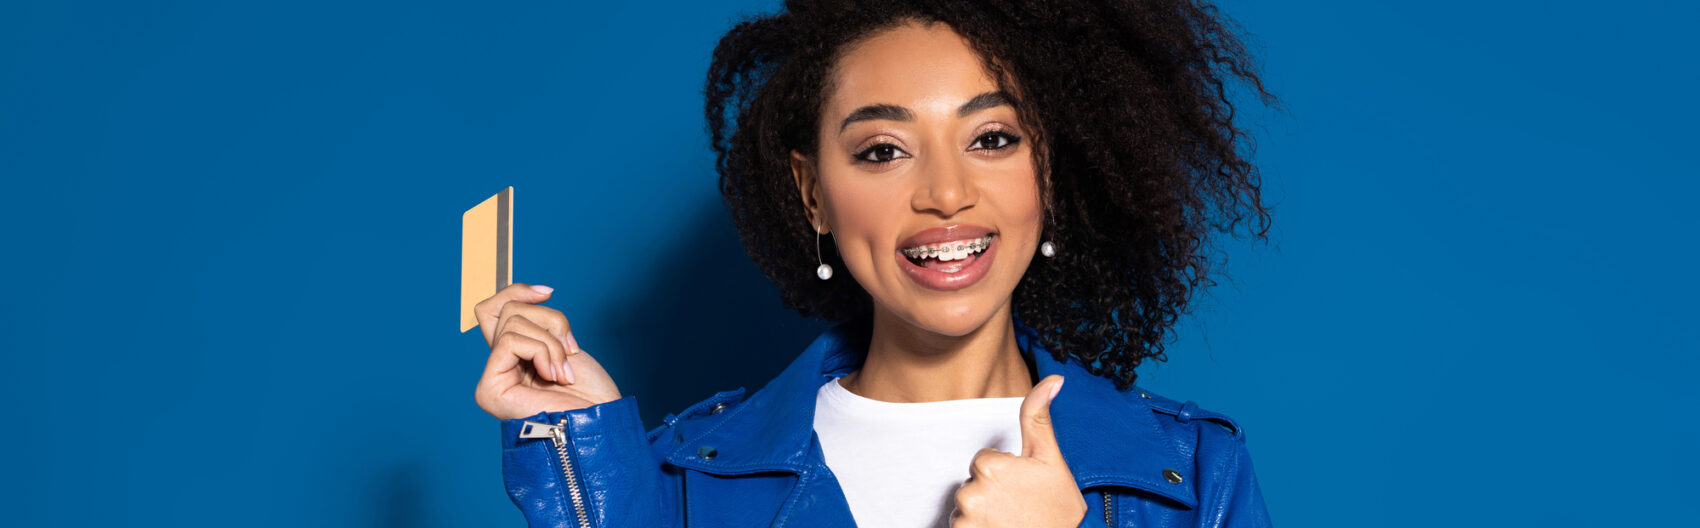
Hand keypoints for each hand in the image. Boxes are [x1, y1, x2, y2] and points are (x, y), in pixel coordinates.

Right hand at [472, 283, 621, 419]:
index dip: (518, 292)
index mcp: (512, 359)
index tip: (548, 293)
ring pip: (512, 322)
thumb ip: (537, 324)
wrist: (601, 422)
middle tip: (570, 353)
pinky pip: (510, 340)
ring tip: (564, 372)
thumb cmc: (589, 392)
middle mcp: (497, 369)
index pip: (493, 308)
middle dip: (550, 323)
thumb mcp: (563, 343)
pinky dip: (542, 351)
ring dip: (551, 342)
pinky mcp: (489, 389)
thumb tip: (531, 294)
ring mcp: (491, 380)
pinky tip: (553, 375)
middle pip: (508, 310)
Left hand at [951, 375, 1086, 527]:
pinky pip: (961, 527)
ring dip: (983, 513)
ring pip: (966, 507)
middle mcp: (972, 491)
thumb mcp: (1050, 457)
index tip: (1022, 487)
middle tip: (1019, 505)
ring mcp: (966, 518)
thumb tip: (1053, 379)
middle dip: (992, 492)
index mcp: (989, 465)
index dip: (1005, 473)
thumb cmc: (1058, 505)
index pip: (984, 462)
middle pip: (973, 484)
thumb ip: (1038, 416)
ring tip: (1010, 519)